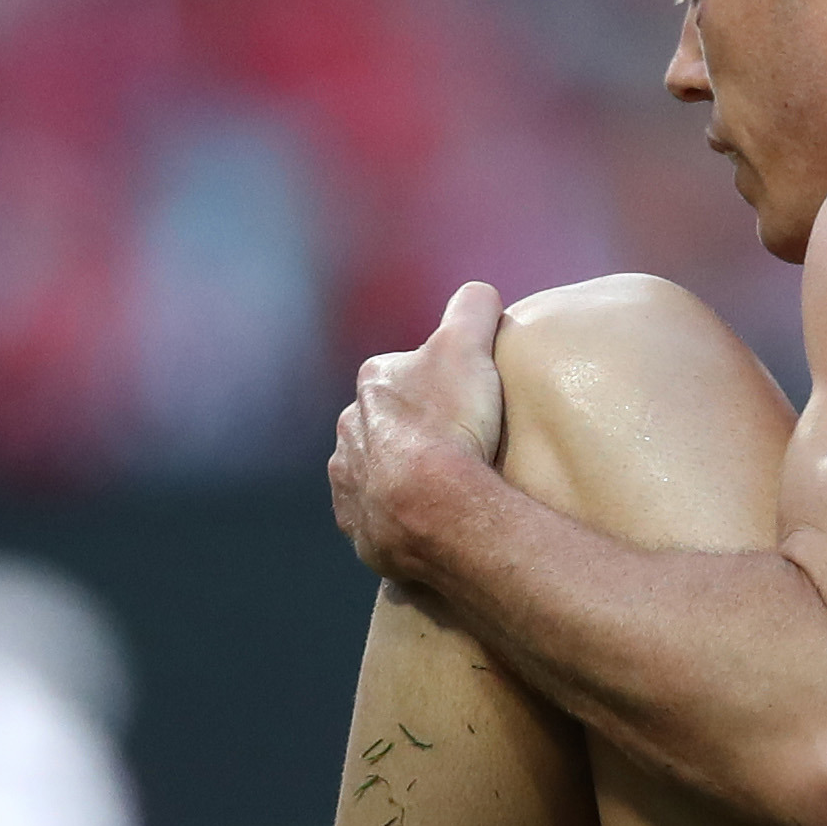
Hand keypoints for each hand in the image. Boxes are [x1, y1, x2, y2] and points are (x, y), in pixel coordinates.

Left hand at [330, 284, 507, 581]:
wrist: (437, 509)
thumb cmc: (452, 423)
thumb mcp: (468, 346)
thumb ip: (471, 308)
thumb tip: (478, 293)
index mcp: (371, 385)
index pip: (403, 374)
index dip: (437, 385)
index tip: (466, 401)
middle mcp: (348, 432)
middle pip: (386, 425)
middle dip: (414, 433)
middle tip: (461, 446)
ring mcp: (350, 486)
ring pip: (376, 473)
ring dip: (401, 478)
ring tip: (446, 491)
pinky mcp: (360, 531)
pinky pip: (379, 520)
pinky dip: (399, 519)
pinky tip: (430, 522)